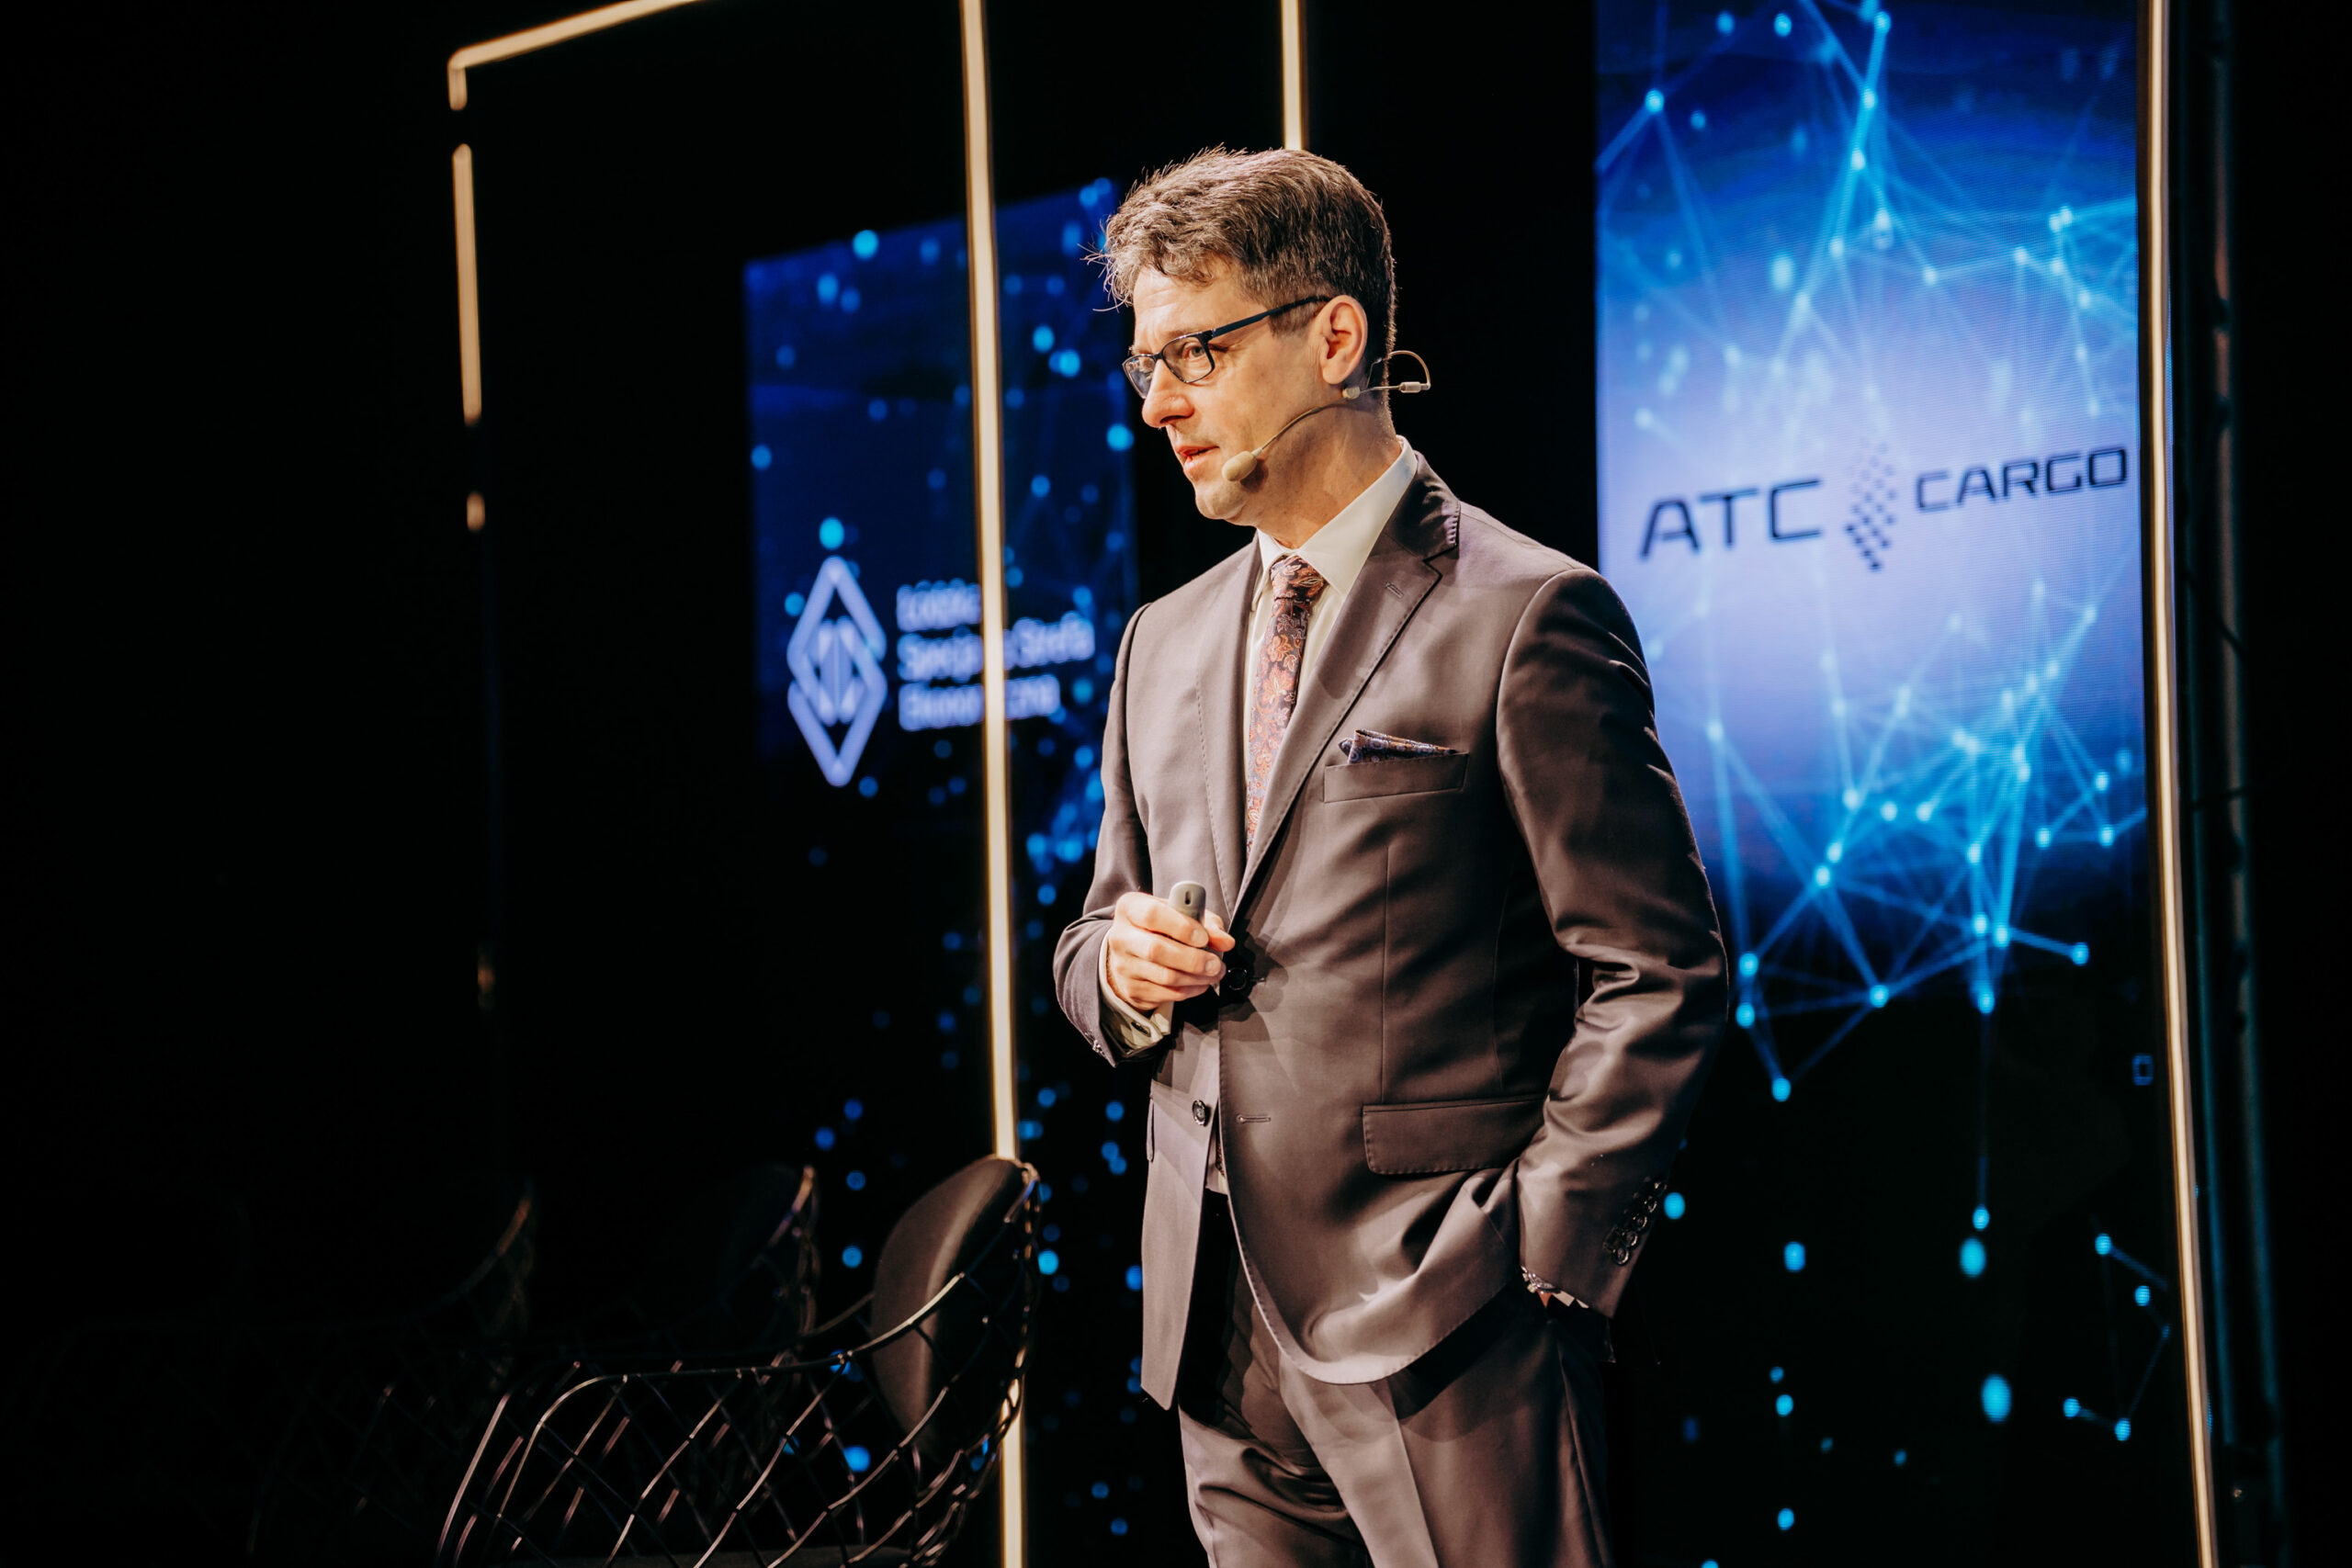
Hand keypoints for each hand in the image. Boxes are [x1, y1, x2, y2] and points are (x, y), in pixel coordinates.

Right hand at [1104, 891, 1236, 1011]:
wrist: (1131, 953)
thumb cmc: (1161, 927)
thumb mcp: (1181, 914)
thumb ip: (1206, 923)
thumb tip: (1225, 941)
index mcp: (1130, 909)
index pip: (1152, 915)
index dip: (1181, 927)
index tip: (1203, 937)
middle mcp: (1121, 937)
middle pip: (1156, 950)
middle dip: (1194, 959)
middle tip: (1216, 963)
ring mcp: (1123, 966)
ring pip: (1164, 976)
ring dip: (1197, 977)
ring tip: (1214, 972)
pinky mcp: (1131, 989)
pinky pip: (1166, 993)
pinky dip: (1190, 990)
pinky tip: (1200, 982)